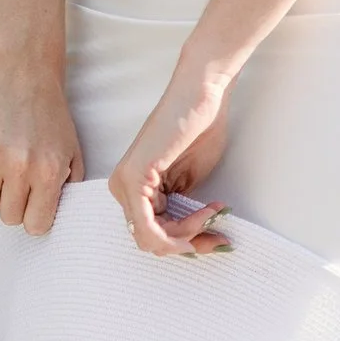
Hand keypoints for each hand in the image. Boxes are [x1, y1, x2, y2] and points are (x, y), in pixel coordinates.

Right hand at [0, 62, 84, 235]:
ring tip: (6, 170)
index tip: (36, 205)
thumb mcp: (72, 154)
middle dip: (16, 206)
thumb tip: (52, 220)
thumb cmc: (50, 119)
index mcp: (48, 170)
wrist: (24, 78)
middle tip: (21, 186)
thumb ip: (67, 191)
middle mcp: (19, 165)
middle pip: (10, 218)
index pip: (36, 225)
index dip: (36, 217)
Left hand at [108, 69, 232, 255]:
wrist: (202, 97)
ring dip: (189, 233)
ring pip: (151, 239)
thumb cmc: (198, 131)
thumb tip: (187, 242)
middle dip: (188, 243)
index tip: (216, 237)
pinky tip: (205, 213)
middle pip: (150, 241)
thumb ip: (180, 212)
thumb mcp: (187, 184)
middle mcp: (121, 189)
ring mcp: (123, 185)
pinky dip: (181, 229)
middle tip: (218, 234)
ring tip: (213, 212)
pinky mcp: (133, 180)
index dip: (185, 243)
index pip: (151, 235)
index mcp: (131, 190)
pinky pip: (150, 228)